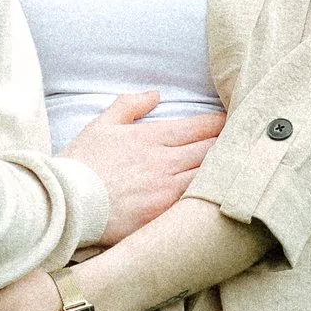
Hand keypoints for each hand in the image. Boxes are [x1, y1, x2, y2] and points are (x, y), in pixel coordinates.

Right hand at [63, 91, 223, 245]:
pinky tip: (218, 195)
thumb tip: (156, 94)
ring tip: (237, 167)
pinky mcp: (162, 216)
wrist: (65, 203)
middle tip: (245, 142)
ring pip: (207, 176)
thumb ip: (130, 105)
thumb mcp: (101, 124)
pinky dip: (208, 196)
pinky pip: (194, 203)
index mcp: (150, 138)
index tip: (231, 122)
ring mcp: (164, 191)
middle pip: (210, 151)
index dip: (219, 124)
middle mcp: (162, 162)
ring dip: (223, 170)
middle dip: (229, 144)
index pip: (198, 127)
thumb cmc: (80, 163)